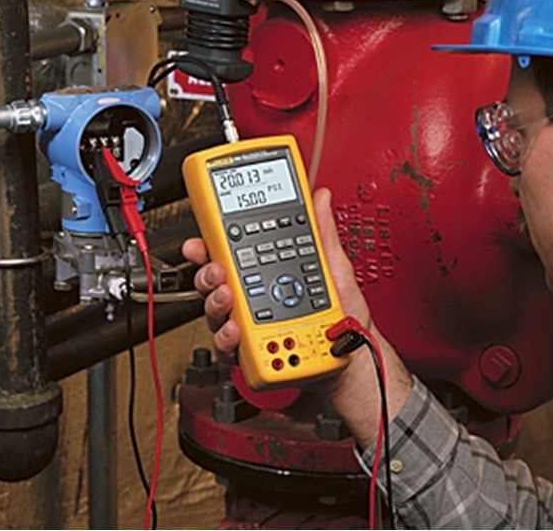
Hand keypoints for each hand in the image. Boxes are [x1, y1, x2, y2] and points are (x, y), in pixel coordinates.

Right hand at [181, 187, 370, 360]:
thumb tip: (321, 198)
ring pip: (216, 313)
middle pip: (215, 282)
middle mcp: (254, 297)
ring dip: (215, 304)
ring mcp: (252, 324)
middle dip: (208, 274)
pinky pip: (229, 347)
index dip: (209, 246)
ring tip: (228, 298)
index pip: (231, 253)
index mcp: (269, 271)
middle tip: (217, 271)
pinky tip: (236, 330)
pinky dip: (227, 339)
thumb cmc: (344, 314)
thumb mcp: (335, 268)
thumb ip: (322, 233)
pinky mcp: (253, 352)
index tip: (200, 242)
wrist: (352, 355)